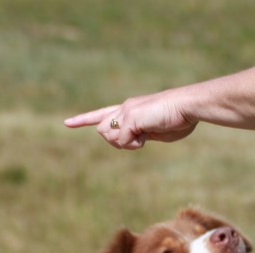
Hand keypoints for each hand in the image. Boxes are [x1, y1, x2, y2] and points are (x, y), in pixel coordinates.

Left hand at [64, 90, 198, 149]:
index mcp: (129, 109)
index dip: (83, 120)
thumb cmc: (177, 118)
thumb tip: (127, 141)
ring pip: (109, 136)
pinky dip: (134, 144)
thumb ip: (138, 134)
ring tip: (145, 135)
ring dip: (125, 143)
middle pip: (102, 130)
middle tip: (138, 139)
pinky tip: (147, 135)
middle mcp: (124, 108)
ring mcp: (126, 112)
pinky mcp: (130, 118)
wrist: (187, 106)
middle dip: (115, 141)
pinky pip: (122, 141)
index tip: (67, 123)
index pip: (101, 114)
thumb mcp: (153, 130)